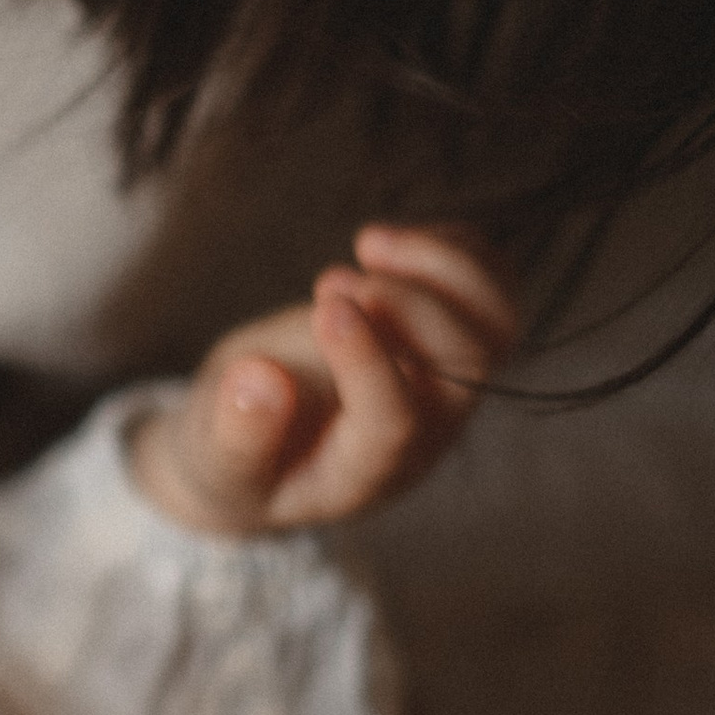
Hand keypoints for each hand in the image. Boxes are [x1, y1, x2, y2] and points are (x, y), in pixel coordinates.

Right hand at [129, 224, 518, 535]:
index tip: (325, 307)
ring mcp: (448, 385)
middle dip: (406, 303)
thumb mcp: (218, 463)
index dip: (368, 361)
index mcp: (366, 471)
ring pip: (496, 322)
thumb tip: (257, 381)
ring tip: (367, 242)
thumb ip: (237, 434)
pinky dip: (453, 250)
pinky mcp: (452, 342)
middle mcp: (425, 432)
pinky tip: (385, 246)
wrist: (265, 446)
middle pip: (466, 362)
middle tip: (330, 281)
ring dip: (444, 266)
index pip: (395, 421)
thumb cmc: (239, 458)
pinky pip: (492, 289)